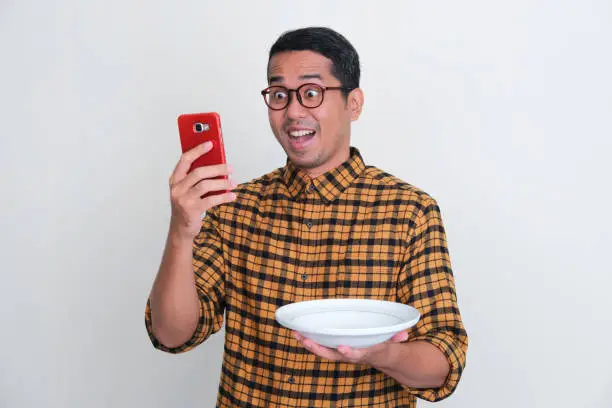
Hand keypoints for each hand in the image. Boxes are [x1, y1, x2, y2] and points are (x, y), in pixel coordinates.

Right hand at [168, 141, 236, 239]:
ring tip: (233, 182)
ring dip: (223, 182)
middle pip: (199, 172)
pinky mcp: (191, 210)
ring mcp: (183, 199)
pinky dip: (224, 197)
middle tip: (231, 168)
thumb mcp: (189, 189)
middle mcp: (177, 188)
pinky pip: (211, 200)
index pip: (185, 159)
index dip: (198, 150)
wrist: (181, 228)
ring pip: (206, 185)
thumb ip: (198, 177)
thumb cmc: (188, 205)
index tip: (211, 143)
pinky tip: (232, 195)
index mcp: (175, 179)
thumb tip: (218, 164)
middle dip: (217, 168)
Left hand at [293, 331, 408, 366]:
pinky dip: (311, 341)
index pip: (357, 354)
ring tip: (298, 335)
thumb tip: (404, 334)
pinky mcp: (338, 350)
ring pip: (324, 352)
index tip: (342, 347)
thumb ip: (397, 337)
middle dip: (319, 349)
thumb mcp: (393, 342)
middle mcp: (351, 355)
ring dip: (310, 344)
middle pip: (333, 355)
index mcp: (365, 353)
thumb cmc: (384, 346)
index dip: (350, 352)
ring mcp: (343, 354)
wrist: (382, 358)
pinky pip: (322, 347)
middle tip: (306, 341)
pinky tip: (300, 333)